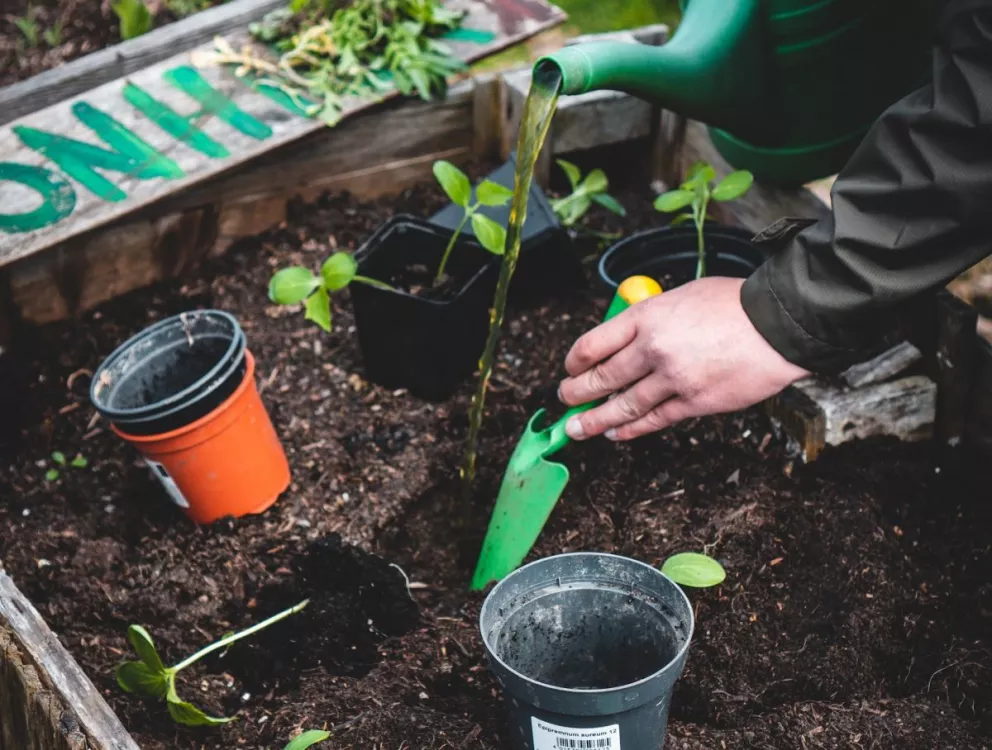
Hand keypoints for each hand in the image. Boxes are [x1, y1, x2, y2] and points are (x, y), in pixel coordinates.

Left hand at [558, 277, 809, 440]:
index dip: (574, 361)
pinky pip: (653, 420)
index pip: (593, 343)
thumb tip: (627, 338)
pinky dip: (630, 429)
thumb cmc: (734, 305)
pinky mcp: (694, 402)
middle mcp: (653, 349)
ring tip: (576, 429)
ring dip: (594, 421)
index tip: (569, 368)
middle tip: (564, 400)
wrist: (778, 324)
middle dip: (575, 393)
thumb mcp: (681, 296)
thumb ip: (651, 317)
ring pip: (622, 406)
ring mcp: (673, 379)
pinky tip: (615, 433)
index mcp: (646, 317)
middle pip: (601, 378)